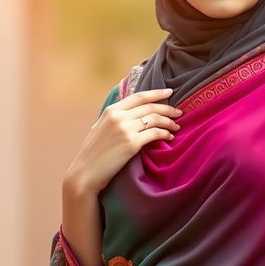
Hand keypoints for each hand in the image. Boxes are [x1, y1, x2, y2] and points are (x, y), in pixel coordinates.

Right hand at [64, 87, 182, 194]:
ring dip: (169, 122)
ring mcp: (125, 129)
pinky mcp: (132, 143)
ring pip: (155, 119)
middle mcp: (119, 116)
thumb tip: (130, 113)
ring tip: (176, 126)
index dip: (156, 93)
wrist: (85, 173)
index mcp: (111, 110)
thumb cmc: (93, 154)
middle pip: (150, 107)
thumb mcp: (100, 128)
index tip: (169, 92)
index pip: (139, 96)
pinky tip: (169, 137)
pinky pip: (155, 134)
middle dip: (168, 108)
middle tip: (179, 112)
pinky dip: (165, 134)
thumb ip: (114, 118)